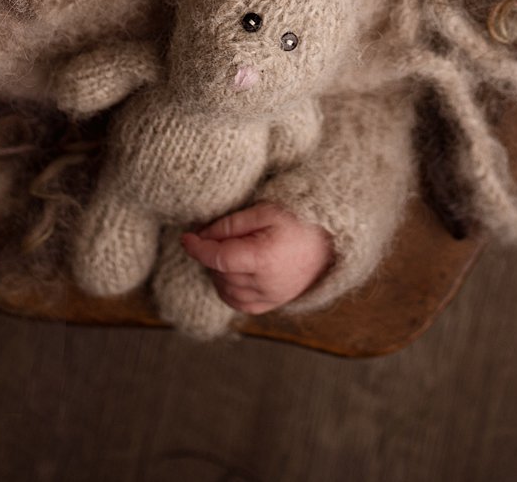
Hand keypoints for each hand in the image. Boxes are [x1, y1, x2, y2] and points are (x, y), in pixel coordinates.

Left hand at [179, 202, 333, 314]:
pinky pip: (238, 303)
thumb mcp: (265, 211)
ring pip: (225, 290)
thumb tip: (201, 235)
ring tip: (227, 250)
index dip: (197, 248)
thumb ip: (231, 224)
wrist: (330, 241)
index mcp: (264, 258)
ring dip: (217, 271)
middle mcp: (266, 283)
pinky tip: (231, 272)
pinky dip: (228, 289)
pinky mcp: (271, 305)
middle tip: (213, 235)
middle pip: (219, 273)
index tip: (186, 237)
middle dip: (210, 255)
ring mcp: (269, 297)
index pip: (218, 258)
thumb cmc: (298, 220)